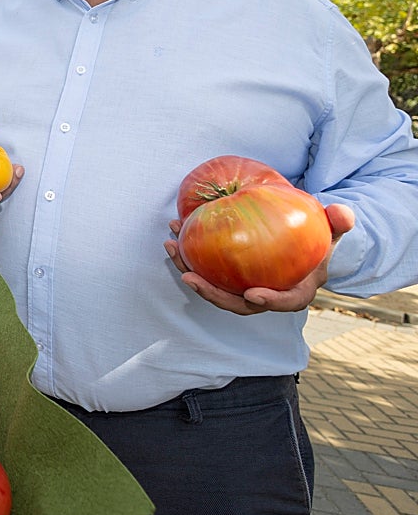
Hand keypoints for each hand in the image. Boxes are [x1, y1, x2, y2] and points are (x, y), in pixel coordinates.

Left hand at [164, 203, 355, 314]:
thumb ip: (339, 222)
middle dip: (212, 293)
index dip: (270, 301)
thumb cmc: (317, 240)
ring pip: (215, 287)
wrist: (300, 245)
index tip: (252, 293)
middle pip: (238, 302)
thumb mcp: (332, 230)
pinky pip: (206, 270)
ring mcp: (244, 287)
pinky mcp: (227, 277)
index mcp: (297, 290)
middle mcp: (268, 294)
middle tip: (190, 277)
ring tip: (172, 247)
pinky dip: (189, 255)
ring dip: (190, 270)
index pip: (286, 302)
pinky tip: (175, 236)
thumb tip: (342, 212)